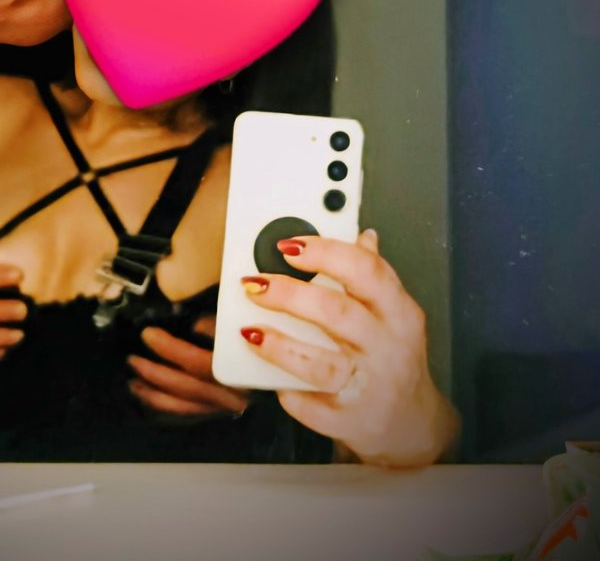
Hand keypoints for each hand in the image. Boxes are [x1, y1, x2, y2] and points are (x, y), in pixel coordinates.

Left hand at [127, 316, 248, 416]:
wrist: (277, 365)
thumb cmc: (260, 336)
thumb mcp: (241, 322)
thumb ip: (221, 325)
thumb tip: (196, 327)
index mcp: (240, 370)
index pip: (198, 363)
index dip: (170, 349)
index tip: (149, 334)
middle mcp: (233, 394)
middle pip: (187, 387)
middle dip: (155, 373)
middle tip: (133, 358)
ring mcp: (225, 406)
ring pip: (184, 405)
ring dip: (154, 394)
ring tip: (133, 381)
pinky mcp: (219, 411)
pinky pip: (187, 412)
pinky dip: (164, 405)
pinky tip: (148, 394)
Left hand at [238, 229, 459, 466]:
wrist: (409, 425)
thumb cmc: (391, 357)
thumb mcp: (392, 314)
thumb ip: (373, 275)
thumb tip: (360, 233)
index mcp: (399, 312)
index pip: (366, 271)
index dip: (325, 252)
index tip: (287, 245)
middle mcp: (387, 348)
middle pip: (337, 313)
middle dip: (290, 294)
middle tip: (254, 283)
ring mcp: (368, 387)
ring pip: (321, 364)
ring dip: (280, 345)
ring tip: (250, 331)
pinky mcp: (347, 421)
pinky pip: (308, 404)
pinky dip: (285, 390)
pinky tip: (269, 376)